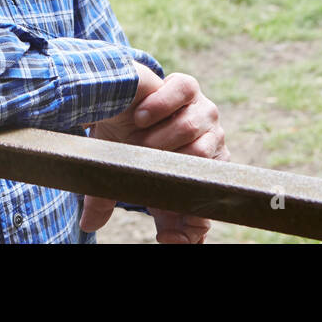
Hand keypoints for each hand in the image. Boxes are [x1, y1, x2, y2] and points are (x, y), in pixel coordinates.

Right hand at [80, 66, 227, 242]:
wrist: (112, 103)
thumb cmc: (122, 144)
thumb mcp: (122, 179)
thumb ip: (118, 203)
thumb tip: (112, 230)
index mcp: (201, 174)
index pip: (207, 204)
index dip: (188, 224)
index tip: (162, 234)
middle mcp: (209, 142)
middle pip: (198, 160)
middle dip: (162, 165)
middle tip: (138, 161)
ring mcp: (202, 111)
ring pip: (190, 127)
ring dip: (156, 136)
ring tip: (135, 138)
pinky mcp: (189, 87)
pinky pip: (183, 94)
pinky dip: (159, 105)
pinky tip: (141, 114)